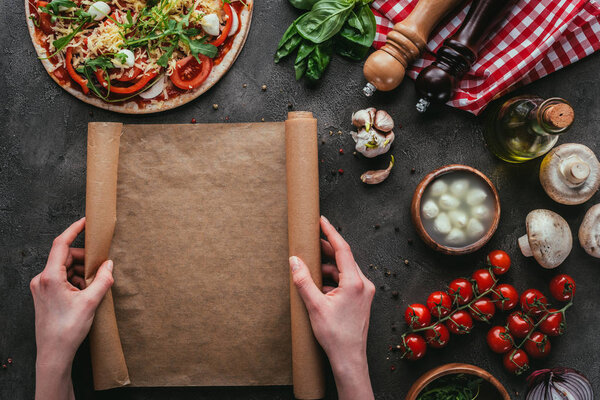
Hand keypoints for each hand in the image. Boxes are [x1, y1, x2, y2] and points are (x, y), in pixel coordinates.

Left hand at [30, 218, 113, 399]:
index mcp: (50, 277)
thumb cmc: (68, 330)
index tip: (86, 222)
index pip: (61, 244)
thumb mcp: (91, 302)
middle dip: (85, 260)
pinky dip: (75, 281)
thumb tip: (109, 265)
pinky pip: (62, 279)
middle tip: (101, 269)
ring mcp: (41, 287)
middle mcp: (41, 279)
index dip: (74, 230)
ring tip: (93, 287)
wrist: (54, 354)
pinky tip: (85, 293)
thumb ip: (103, 280)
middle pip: (66, 257)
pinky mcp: (44, 295)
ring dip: (81, 272)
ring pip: (65, 268)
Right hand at [289, 216, 374, 399]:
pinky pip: (347, 281)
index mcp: (355, 282)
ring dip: (328, 266)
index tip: (322, 221)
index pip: (343, 249)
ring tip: (310, 266)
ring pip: (345, 270)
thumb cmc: (335, 335)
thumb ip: (304, 281)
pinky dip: (333, 279)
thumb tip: (294, 261)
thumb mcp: (314, 306)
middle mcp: (364, 284)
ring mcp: (364, 293)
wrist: (349, 358)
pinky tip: (319, 285)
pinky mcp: (361, 300)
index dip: (331, 233)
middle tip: (311, 240)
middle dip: (327, 249)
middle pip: (344, 258)